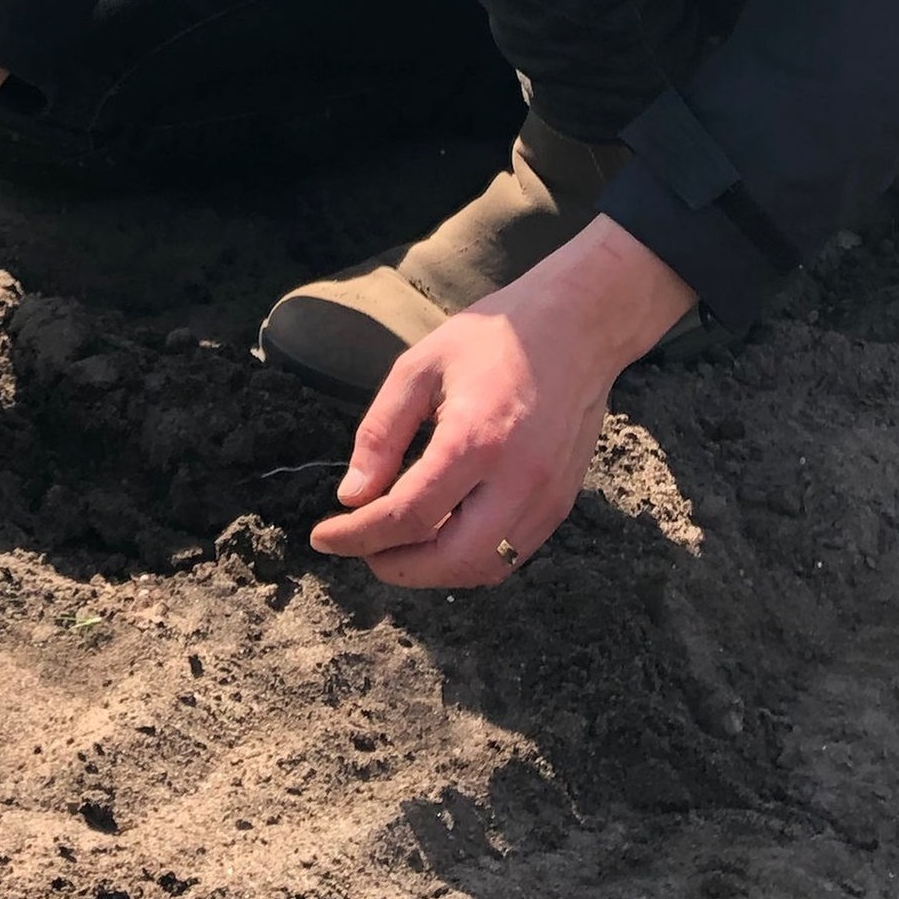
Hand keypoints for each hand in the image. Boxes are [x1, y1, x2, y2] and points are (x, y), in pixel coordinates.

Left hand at [306, 215, 696, 587]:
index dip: (358, 535)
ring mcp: (546, 497)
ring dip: (434, 571)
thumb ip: (381, 433)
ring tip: (393, 546)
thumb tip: (352, 496)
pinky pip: (512, 554)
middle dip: (397, 567)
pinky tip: (439, 536)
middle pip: (451, 560)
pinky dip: (469, 560)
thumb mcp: (418, 367)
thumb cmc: (490, 339)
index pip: (408, 515)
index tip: (323, 537)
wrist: (575, 327)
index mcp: (474, 440)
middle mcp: (517, 480)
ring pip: (486, 568)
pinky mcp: (561, 503)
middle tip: (360, 549)